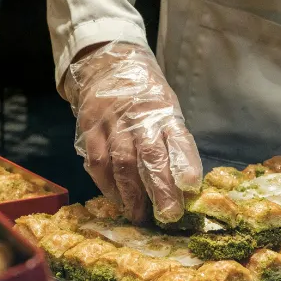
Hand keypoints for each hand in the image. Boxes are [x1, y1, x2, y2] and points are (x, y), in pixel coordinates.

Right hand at [65, 42, 202, 223]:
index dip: (184, 162)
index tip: (191, 186)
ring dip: (132, 194)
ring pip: (121, 163)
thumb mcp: (167, 106)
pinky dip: (107, 185)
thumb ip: (173, 138)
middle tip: (168, 215)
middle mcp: (138, 116)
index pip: (177, 137)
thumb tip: (185, 181)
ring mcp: (111, 123)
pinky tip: (117, 199)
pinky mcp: (89, 130)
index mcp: (164, 109)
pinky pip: (97, 163)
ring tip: (140, 215)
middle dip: (160, 188)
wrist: (105, 64)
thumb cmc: (144, 93)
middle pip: (150, 155)